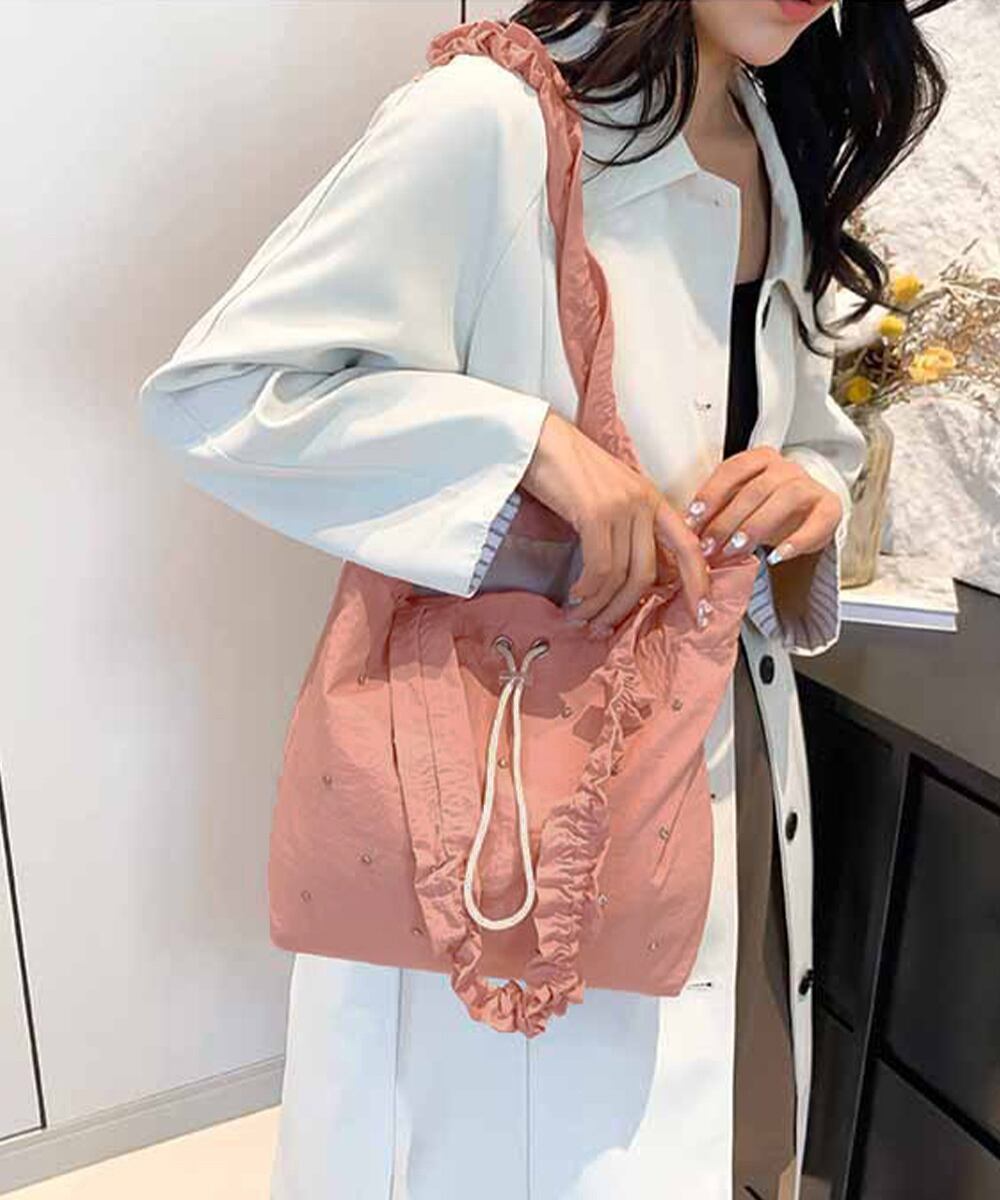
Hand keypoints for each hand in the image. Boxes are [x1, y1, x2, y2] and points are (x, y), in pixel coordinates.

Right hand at [520, 409, 711, 632]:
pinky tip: (575, 595)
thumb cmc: (567, 469)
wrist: (539, 440)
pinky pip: (599, 567)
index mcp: (652, 499)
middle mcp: (643, 503)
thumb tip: (634, 573)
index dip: (697, 582)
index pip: (688, 546)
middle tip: (604, 627)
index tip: (701, 612)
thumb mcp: (610, 496)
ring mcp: (621, 507)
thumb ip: (628, 527)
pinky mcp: (595, 513)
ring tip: (581, 616)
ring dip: (599, 605)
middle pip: (648, 573)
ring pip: (621, 576)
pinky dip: (587, 590)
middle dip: (625, 609)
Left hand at [682, 446, 842, 565]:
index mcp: (760, 459)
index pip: (732, 470)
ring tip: (737, 549)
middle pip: (755, 488)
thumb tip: (688, 533)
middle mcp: (787, 468)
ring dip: (756, 526)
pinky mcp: (830, 509)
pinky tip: (777, 557)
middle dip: (728, 519)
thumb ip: (718, 512)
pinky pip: (815, 524)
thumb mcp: (740, 505)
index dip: (711, 494)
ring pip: (784, 498)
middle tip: (710, 546)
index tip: (693, 519)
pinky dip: (795, 542)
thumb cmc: (767, 511)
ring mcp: (810, 486)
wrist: (808, 518)